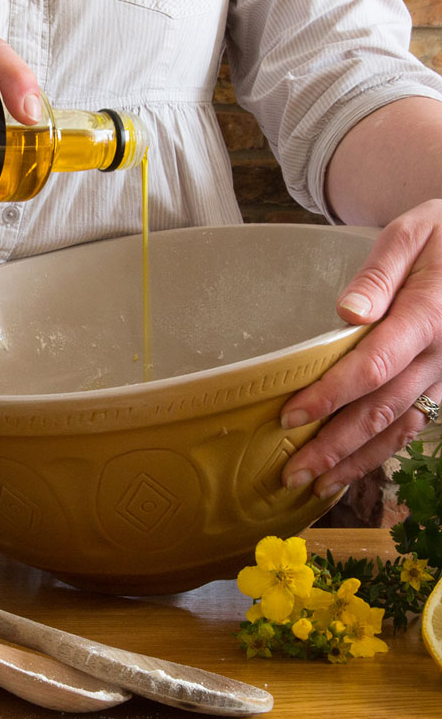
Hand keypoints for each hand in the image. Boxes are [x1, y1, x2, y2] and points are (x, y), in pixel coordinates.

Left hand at [280, 199, 441, 498]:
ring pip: (400, 426)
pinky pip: (416, 423)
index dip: (331, 394)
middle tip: (291, 472)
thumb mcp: (413, 233)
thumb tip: (348, 312)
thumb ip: (380, 273)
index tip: (290, 416)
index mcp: (431, 315)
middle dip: (335, 445)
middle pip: (383, 408)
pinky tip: (352, 468)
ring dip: (357, 459)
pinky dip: (383, 450)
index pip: (374, 365)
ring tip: (314, 484)